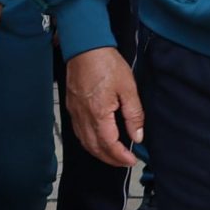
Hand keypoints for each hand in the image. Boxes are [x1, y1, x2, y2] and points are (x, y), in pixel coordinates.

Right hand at [62, 46, 143, 166]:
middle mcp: (83, 116)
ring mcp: (75, 112)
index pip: (109, 144)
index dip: (121, 156)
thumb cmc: (107, 64)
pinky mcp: (71, 106)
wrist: (85, 46)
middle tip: (124, 162)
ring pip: (84, 142)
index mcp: (98, 113)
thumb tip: (137, 136)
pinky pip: (78, 131)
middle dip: (110, 159)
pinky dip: (88, 142)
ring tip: (113, 155)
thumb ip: (133, 115)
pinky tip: (97, 140)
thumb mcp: (128, 88)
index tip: (132, 160)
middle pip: (95, 148)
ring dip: (99, 152)